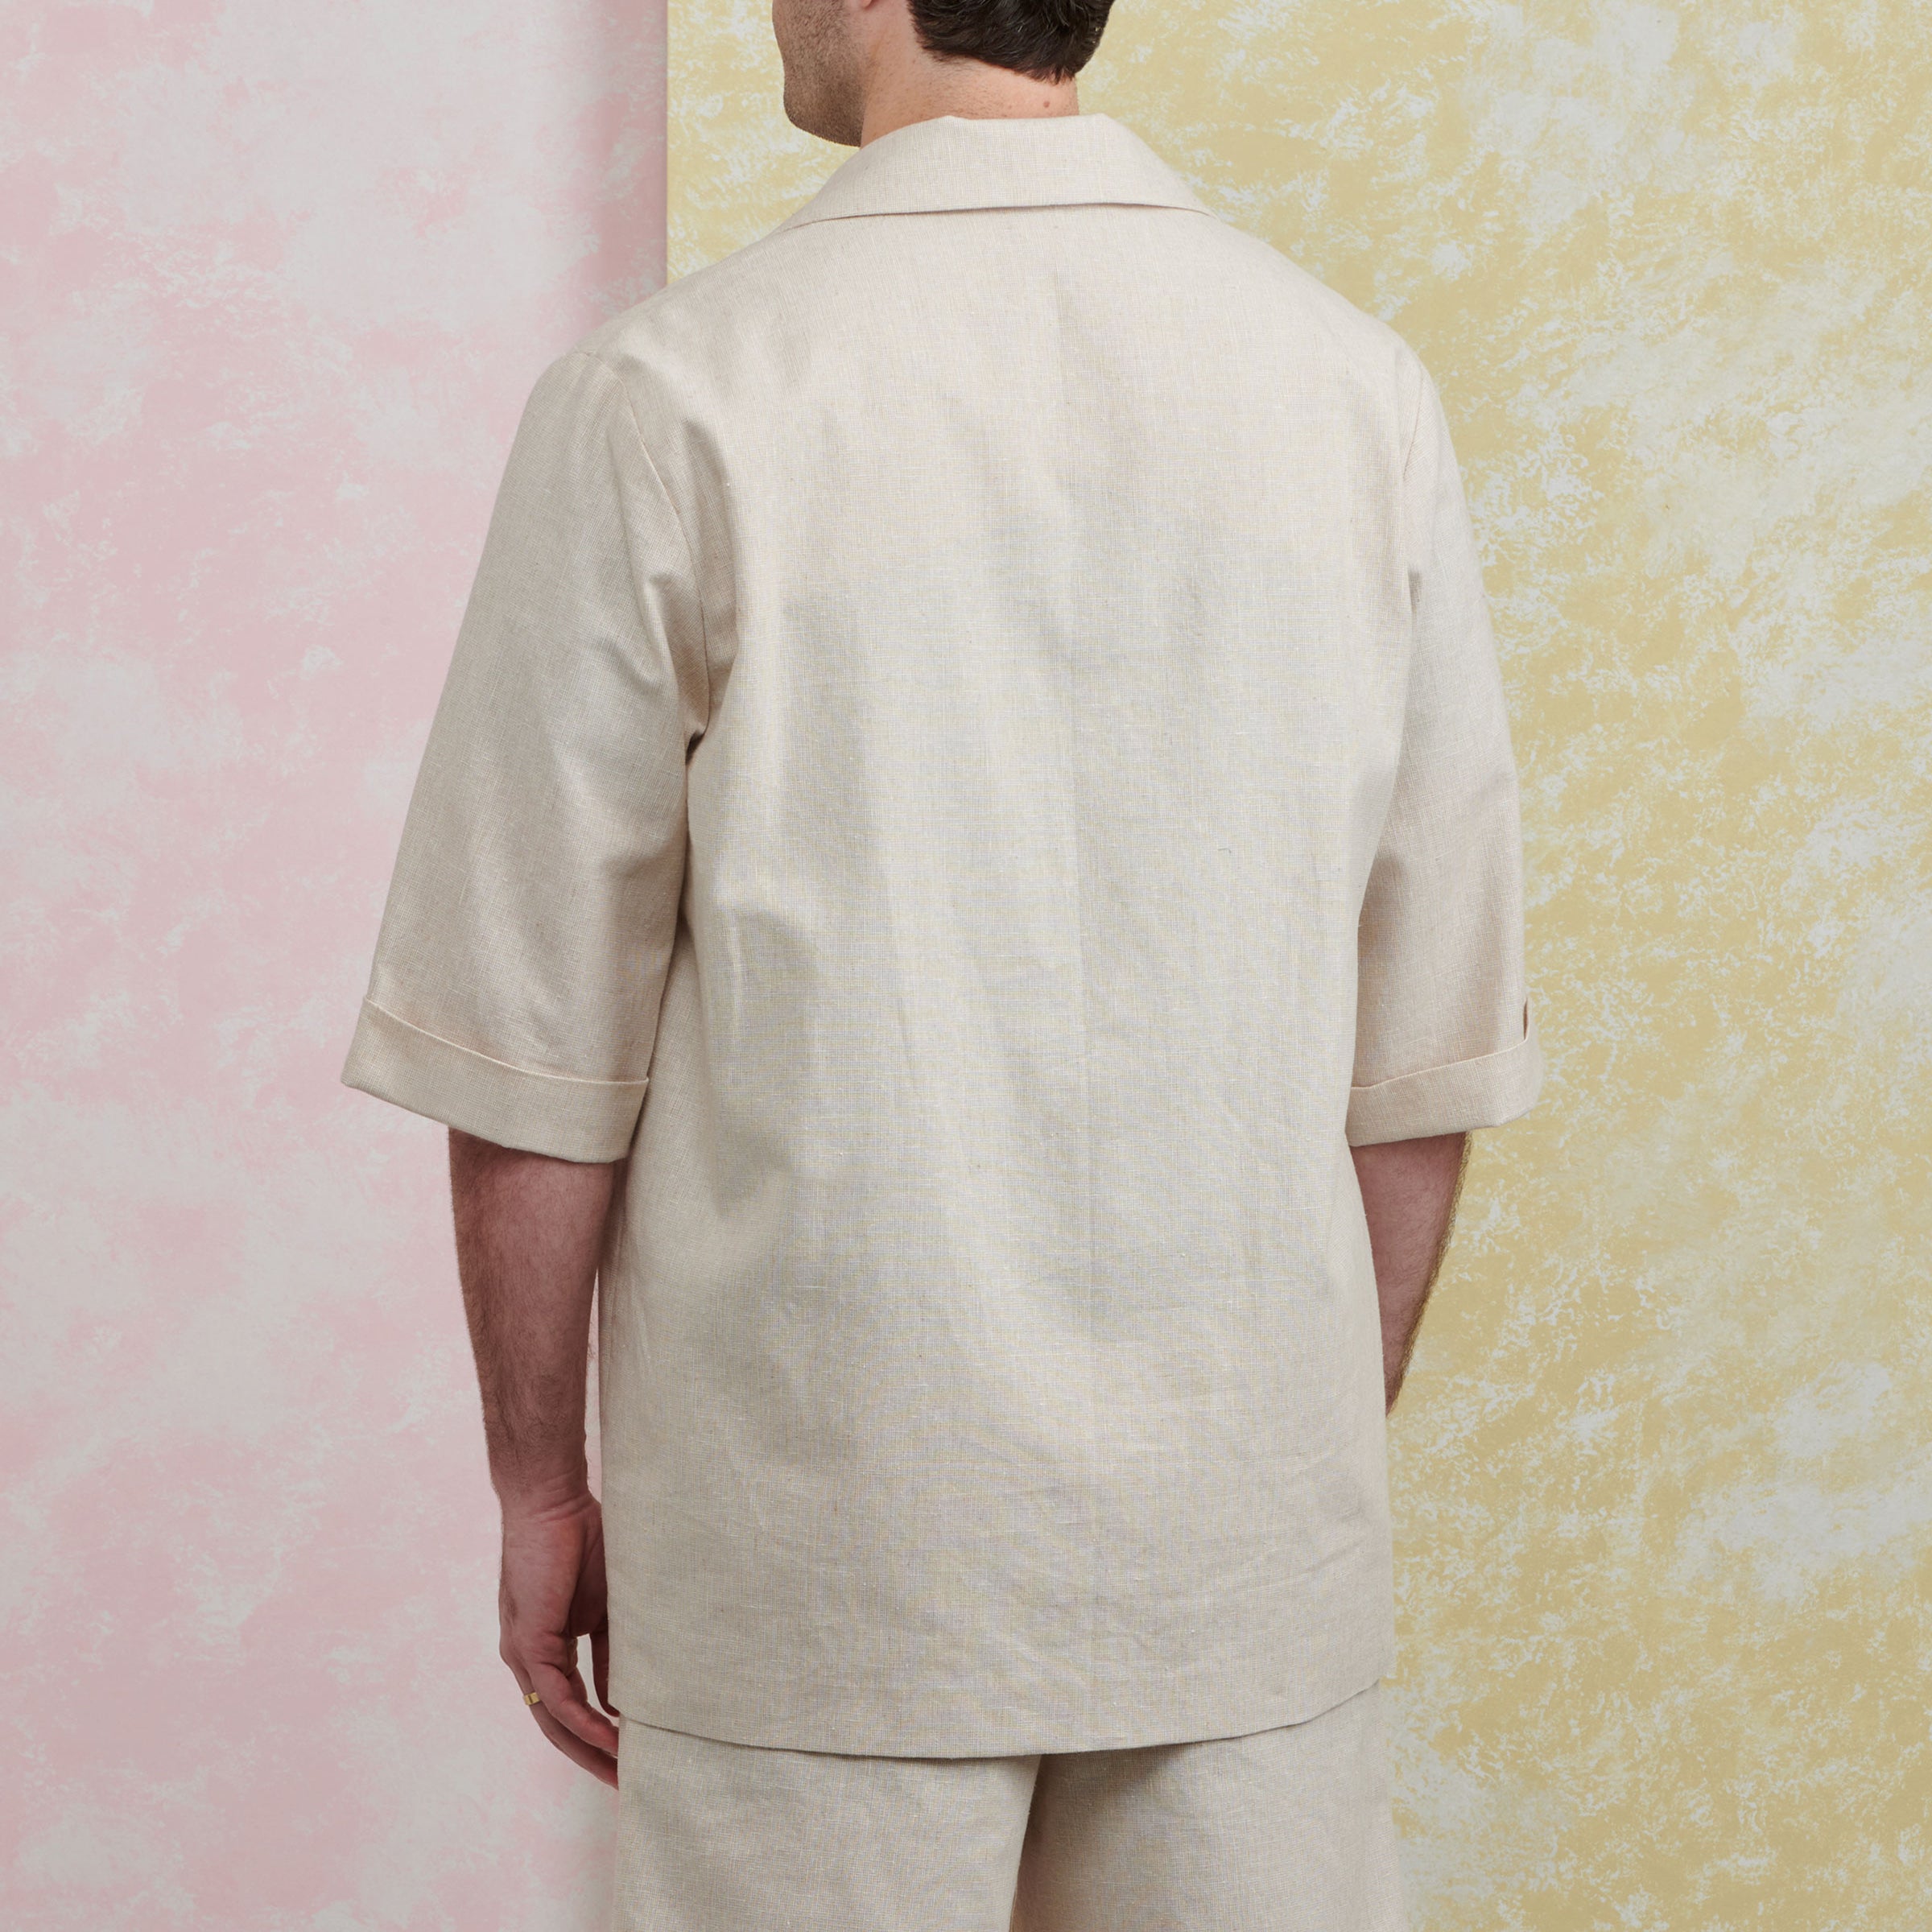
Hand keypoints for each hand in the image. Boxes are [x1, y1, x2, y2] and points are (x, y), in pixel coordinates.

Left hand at [497, 1488, 620, 1785]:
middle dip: (594, 1758)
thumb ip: (613, 1651)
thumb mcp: (608, 1606)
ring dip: (590, 1750)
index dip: (600, 1737)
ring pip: (554, 1721)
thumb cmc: (583, 1539)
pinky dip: (583, 1720)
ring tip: (625, 1773)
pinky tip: (611, 1737)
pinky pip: (556, 1696)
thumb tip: (624, 1699)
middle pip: (559, 1727)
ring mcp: (524, 1654)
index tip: (634, 1758)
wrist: (552, 1502)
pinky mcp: (527, 1643)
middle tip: (630, 1785)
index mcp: (548, 1648)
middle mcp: (529, 1659)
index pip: (572, 1707)